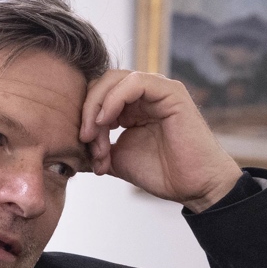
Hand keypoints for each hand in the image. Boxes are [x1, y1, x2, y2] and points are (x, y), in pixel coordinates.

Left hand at [79, 69, 244, 211]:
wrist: (195, 187)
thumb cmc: (164, 174)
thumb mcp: (119, 158)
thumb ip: (98, 146)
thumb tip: (72, 147)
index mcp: (134, 106)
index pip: (99, 95)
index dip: (85, 116)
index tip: (82, 146)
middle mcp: (146, 93)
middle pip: (102, 83)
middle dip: (87, 110)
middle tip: (84, 139)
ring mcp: (159, 89)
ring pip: (114, 80)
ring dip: (97, 106)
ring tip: (93, 134)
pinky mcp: (171, 91)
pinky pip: (134, 82)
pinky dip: (114, 99)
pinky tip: (106, 121)